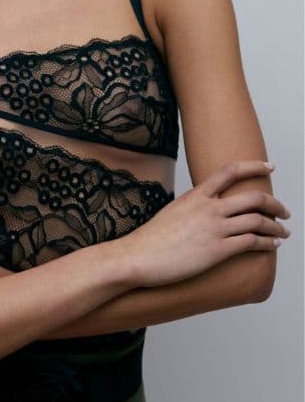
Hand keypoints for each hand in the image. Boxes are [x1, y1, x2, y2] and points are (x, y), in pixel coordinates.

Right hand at [116, 160, 290, 287]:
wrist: (139, 256)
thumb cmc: (152, 238)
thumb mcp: (174, 211)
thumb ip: (193, 206)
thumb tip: (204, 208)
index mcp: (197, 194)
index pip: (231, 171)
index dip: (254, 166)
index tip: (269, 166)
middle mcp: (209, 207)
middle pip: (253, 197)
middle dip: (275, 203)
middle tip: (284, 211)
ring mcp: (214, 228)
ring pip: (258, 220)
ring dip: (276, 226)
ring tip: (283, 231)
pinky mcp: (217, 250)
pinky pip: (252, 242)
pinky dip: (268, 242)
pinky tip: (273, 244)